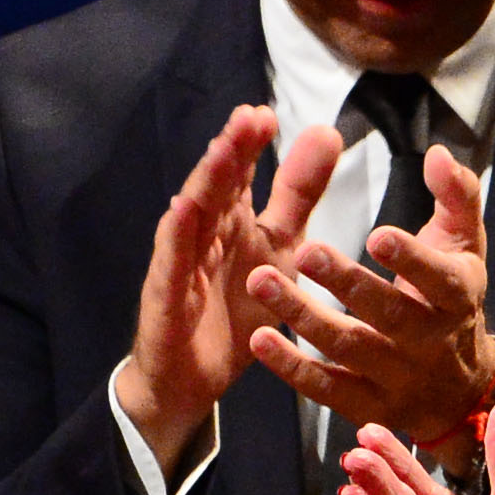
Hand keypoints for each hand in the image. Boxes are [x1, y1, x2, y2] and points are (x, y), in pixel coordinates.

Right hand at [117, 105, 340, 478]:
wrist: (192, 380)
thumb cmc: (232, 308)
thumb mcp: (279, 249)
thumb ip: (298, 194)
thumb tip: (327, 132)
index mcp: (232, 222)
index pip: (240, 176)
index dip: (250, 145)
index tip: (268, 114)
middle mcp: (204, 235)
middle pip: (217, 187)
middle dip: (232, 151)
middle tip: (251, 117)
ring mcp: (181, 264)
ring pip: (192, 217)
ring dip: (205, 184)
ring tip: (221, 151)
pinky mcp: (167, 298)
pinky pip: (173, 265)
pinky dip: (176, 237)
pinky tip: (181, 210)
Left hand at [250, 143, 494, 447]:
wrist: (459, 390)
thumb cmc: (452, 299)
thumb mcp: (465, 246)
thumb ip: (456, 196)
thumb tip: (439, 154)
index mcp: (456, 298)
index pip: (438, 279)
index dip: (410, 261)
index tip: (377, 235)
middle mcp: (430, 343)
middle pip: (387, 314)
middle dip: (346, 284)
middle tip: (305, 251)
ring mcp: (397, 379)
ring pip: (348, 349)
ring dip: (303, 316)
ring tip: (261, 280)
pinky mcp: (367, 406)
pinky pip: (327, 389)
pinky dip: (292, 368)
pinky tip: (260, 338)